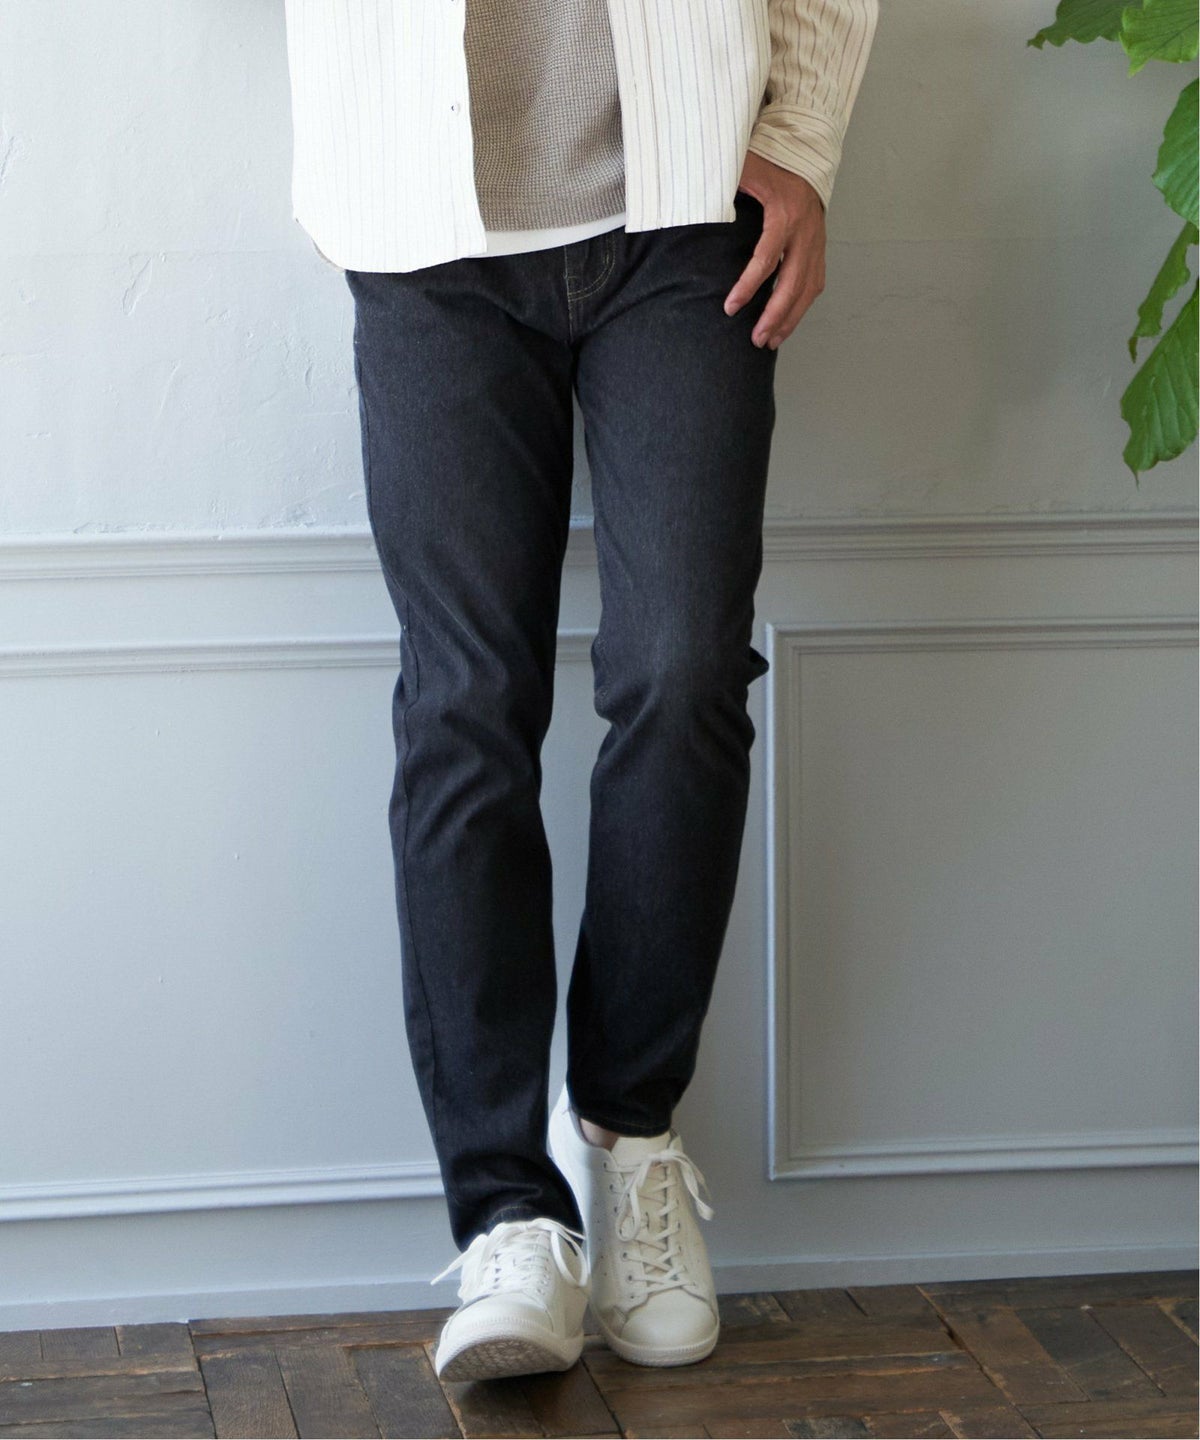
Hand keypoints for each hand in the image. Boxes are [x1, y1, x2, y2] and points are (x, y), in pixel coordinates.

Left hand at [723, 153, 825, 350]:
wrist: (806, 156)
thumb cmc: (770, 163)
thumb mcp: (744, 167)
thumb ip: (721, 183)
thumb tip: (689, 197)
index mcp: (785, 213)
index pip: (767, 258)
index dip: (748, 285)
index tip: (730, 307)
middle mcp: (805, 232)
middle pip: (792, 283)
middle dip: (774, 315)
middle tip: (755, 339)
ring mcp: (816, 242)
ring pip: (807, 289)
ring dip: (790, 319)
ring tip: (770, 342)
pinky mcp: (820, 249)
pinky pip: (815, 283)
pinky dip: (802, 306)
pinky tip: (787, 324)